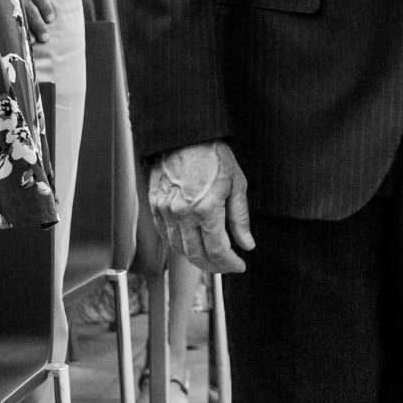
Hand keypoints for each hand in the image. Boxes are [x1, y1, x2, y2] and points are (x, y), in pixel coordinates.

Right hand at [147, 140, 255, 274]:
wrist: (185, 136)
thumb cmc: (213, 155)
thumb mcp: (237, 184)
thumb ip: (240, 218)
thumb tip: (246, 244)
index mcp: (206, 208)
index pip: (218, 250)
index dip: (230, 264)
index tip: (239, 265)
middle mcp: (183, 214)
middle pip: (196, 256)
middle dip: (214, 266)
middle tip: (226, 265)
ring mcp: (166, 211)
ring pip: (179, 249)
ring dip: (196, 258)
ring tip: (211, 256)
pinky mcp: (155, 206)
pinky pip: (165, 236)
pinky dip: (179, 245)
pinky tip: (191, 242)